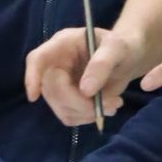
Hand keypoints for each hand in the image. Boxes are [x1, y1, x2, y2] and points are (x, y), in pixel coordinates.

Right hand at [25, 26, 144, 125]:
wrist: (128, 57)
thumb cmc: (122, 46)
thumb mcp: (117, 48)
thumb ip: (102, 64)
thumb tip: (85, 90)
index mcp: (63, 44)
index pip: (37, 59)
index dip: (32, 77)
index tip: (34, 97)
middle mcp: (56, 64)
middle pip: (52, 90)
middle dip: (79, 103)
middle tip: (111, 105)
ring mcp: (60, 83)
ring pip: (60, 107)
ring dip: (87, 113)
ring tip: (114, 104)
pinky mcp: (67, 99)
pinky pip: (69, 115)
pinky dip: (87, 117)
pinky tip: (105, 108)